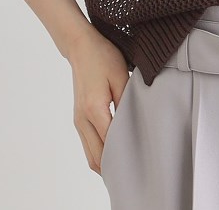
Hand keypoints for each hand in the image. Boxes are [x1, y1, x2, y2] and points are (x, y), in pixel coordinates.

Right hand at [66, 26, 130, 176]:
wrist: (81, 47)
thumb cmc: (102, 57)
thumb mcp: (120, 75)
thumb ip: (127, 101)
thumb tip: (135, 122)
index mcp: (94, 109)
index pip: (109, 143)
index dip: (124, 154)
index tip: (140, 161)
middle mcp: (82, 119)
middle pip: (96, 156)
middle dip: (114, 166)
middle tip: (134, 171)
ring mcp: (78, 120)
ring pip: (89, 154)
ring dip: (105, 163)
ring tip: (126, 167)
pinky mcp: (78, 117)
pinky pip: (87, 144)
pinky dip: (99, 153)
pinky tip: (113, 152)